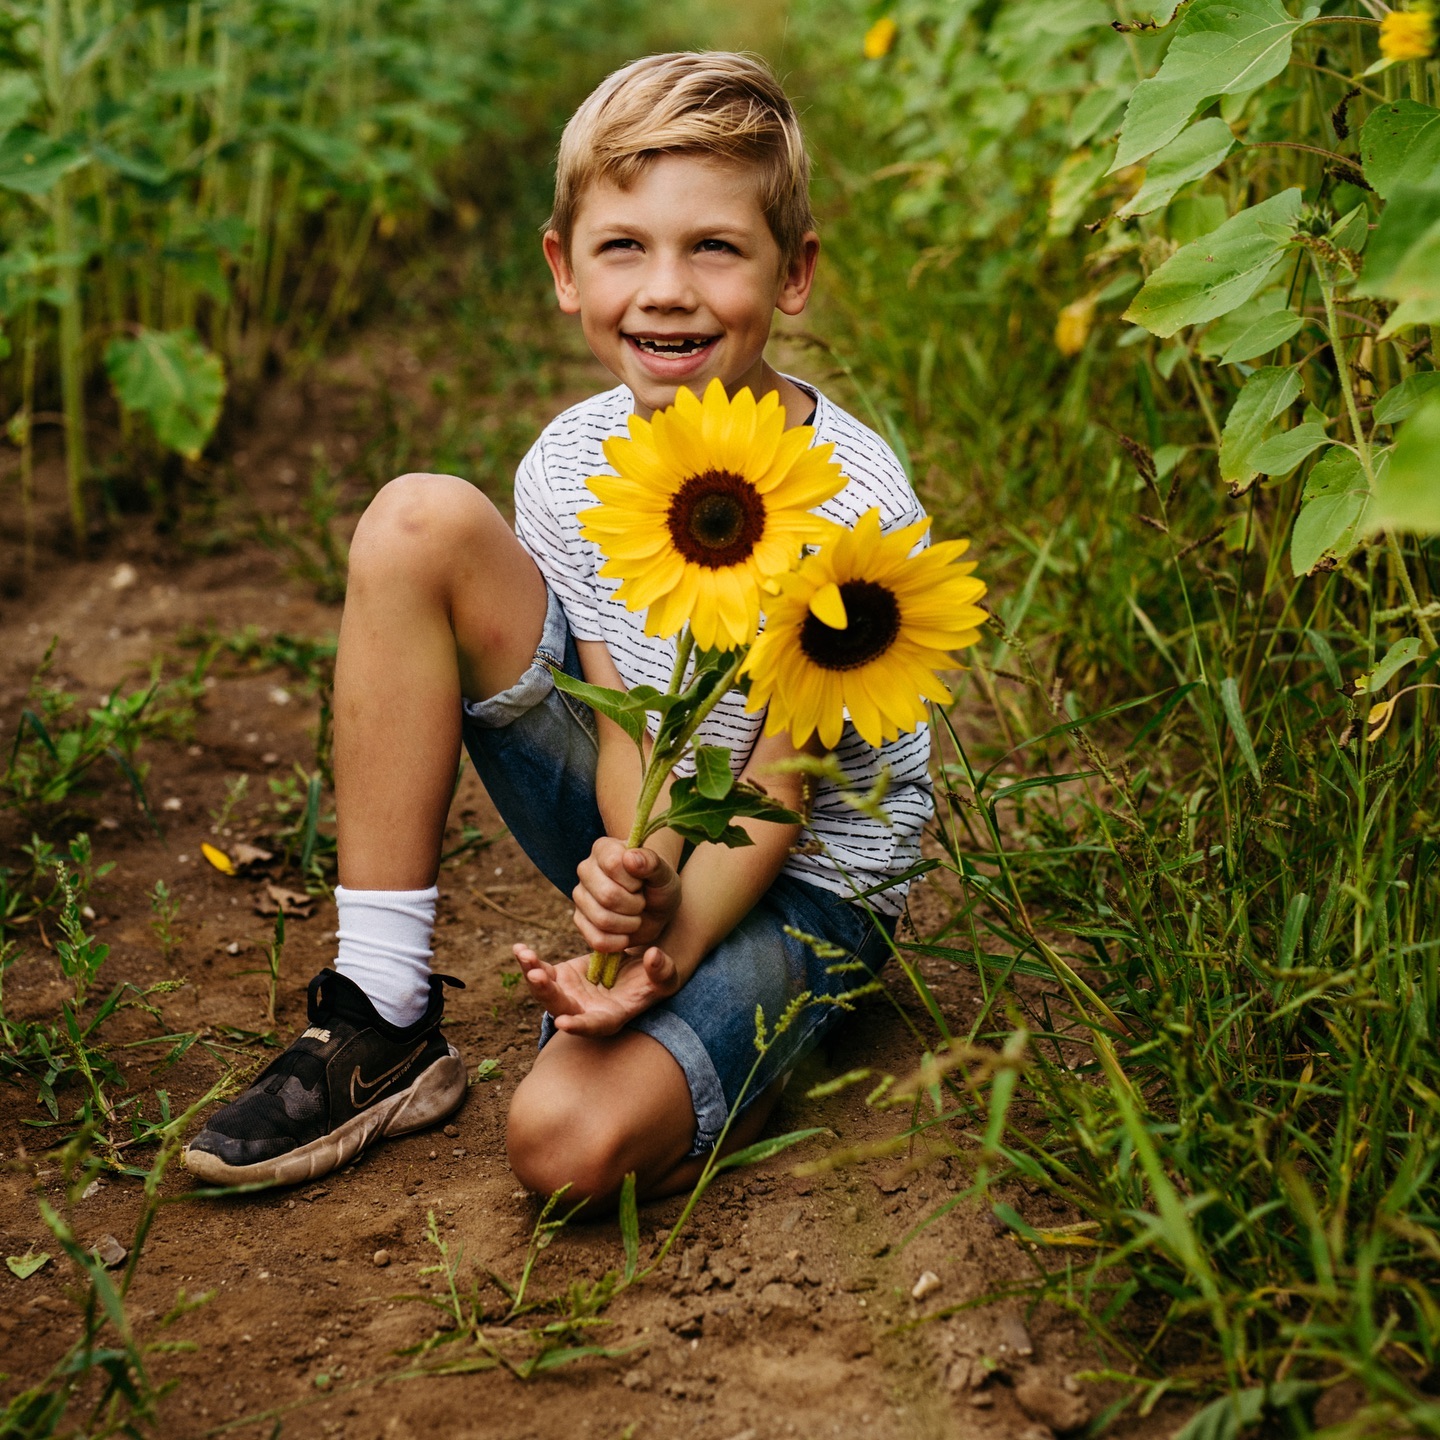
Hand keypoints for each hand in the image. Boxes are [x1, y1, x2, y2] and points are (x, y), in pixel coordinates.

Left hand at [514, 942, 680, 1036]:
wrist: (633, 970)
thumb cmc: (653, 980)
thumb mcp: (664, 977)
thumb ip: (662, 970)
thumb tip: (652, 956)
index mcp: (609, 1018)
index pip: (593, 1026)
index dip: (580, 1025)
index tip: (564, 1023)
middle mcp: (584, 1012)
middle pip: (561, 1008)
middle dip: (547, 994)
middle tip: (537, 977)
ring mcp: (569, 995)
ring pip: (545, 992)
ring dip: (533, 976)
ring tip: (525, 956)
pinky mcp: (560, 978)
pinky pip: (540, 972)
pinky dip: (529, 962)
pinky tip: (519, 949)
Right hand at [571, 838, 680, 953]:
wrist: (655, 909)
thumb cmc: (658, 885)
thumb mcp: (664, 874)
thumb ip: (651, 862)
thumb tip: (630, 857)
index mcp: (604, 848)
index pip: (613, 864)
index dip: (633, 881)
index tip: (642, 883)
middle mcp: (586, 869)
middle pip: (607, 895)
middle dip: (634, 905)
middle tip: (642, 902)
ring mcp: (580, 895)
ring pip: (602, 919)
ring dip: (628, 924)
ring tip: (635, 916)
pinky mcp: (579, 920)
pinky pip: (596, 939)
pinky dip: (618, 942)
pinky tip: (626, 933)